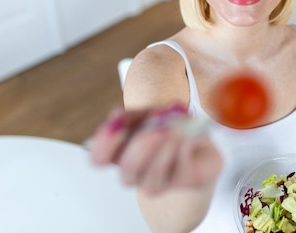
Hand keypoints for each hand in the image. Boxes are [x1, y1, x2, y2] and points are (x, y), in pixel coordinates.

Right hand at [89, 105, 222, 194]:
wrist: (197, 134)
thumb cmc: (165, 124)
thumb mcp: (146, 113)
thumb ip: (132, 116)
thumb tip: (120, 118)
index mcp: (120, 153)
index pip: (98, 158)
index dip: (105, 144)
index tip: (121, 122)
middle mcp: (136, 173)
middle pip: (127, 172)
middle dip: (142, 148)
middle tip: (158, 128)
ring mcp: (160, 182)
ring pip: (152, 182)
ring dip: (165, 150)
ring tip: (175, 129)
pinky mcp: (187, 181)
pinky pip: (181, 172)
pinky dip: (183, 149)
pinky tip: (187, 135)